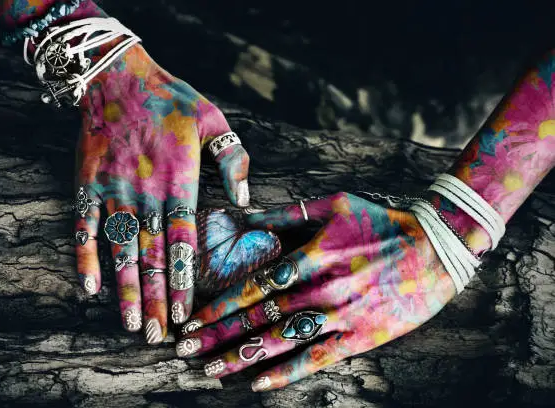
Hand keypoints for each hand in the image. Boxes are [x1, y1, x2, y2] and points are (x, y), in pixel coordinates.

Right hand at [73, 44, 250, 342]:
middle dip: (155, 297)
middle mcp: (146, 192)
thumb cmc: (171, 99)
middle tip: (156, 335)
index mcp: (179, 181)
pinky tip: (89, 287)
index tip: (184, 312)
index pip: (183, 241)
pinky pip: (84, 225)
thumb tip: (245, 202)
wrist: (118, 74)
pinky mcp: (88, 182)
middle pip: (152, 255)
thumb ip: (233, 161)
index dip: (183, 279)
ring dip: (125, 287)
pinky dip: (85, 256)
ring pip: (120, 248)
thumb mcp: (214, 121)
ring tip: (129, 323)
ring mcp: (114, 189)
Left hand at [176, 192, 456, 390]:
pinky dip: (288, 372)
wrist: (438, 247)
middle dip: (218, 335)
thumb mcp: (334, 204)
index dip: (219, 306)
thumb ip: (287, 214)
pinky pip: (319, 359)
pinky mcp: (362, 337)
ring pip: (282, 341)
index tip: (192, 320)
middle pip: (260, 317)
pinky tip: (260, 383)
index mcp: (312, 256)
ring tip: (210, 371)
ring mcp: (342, 316)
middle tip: (184, 351)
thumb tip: (244, 216)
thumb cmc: (382, 221)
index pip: (255, 286)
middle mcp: (322, 289)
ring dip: (243, 357)